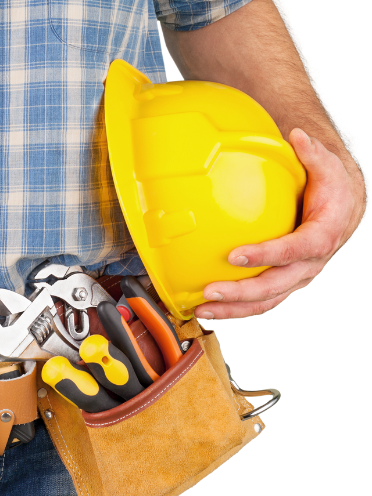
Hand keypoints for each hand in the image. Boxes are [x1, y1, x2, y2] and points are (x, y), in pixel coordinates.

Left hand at [195, 128, 365, 318]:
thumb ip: (313, 153)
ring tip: (201, 308)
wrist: (344, 208)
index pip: (292, 251)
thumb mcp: (328, 167)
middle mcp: (309, 264)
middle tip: (209, 292)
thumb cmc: (333, 189)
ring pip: (266, 301)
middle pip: (275, 286)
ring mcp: (296, 277)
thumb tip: (298, 136)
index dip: (265, 255)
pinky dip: (236, 307)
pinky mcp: (284, 282)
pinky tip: (209, 305)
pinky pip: (261, 301)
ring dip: (233, 309)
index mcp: (321, 237)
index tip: (235, 256)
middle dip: (241, 293)